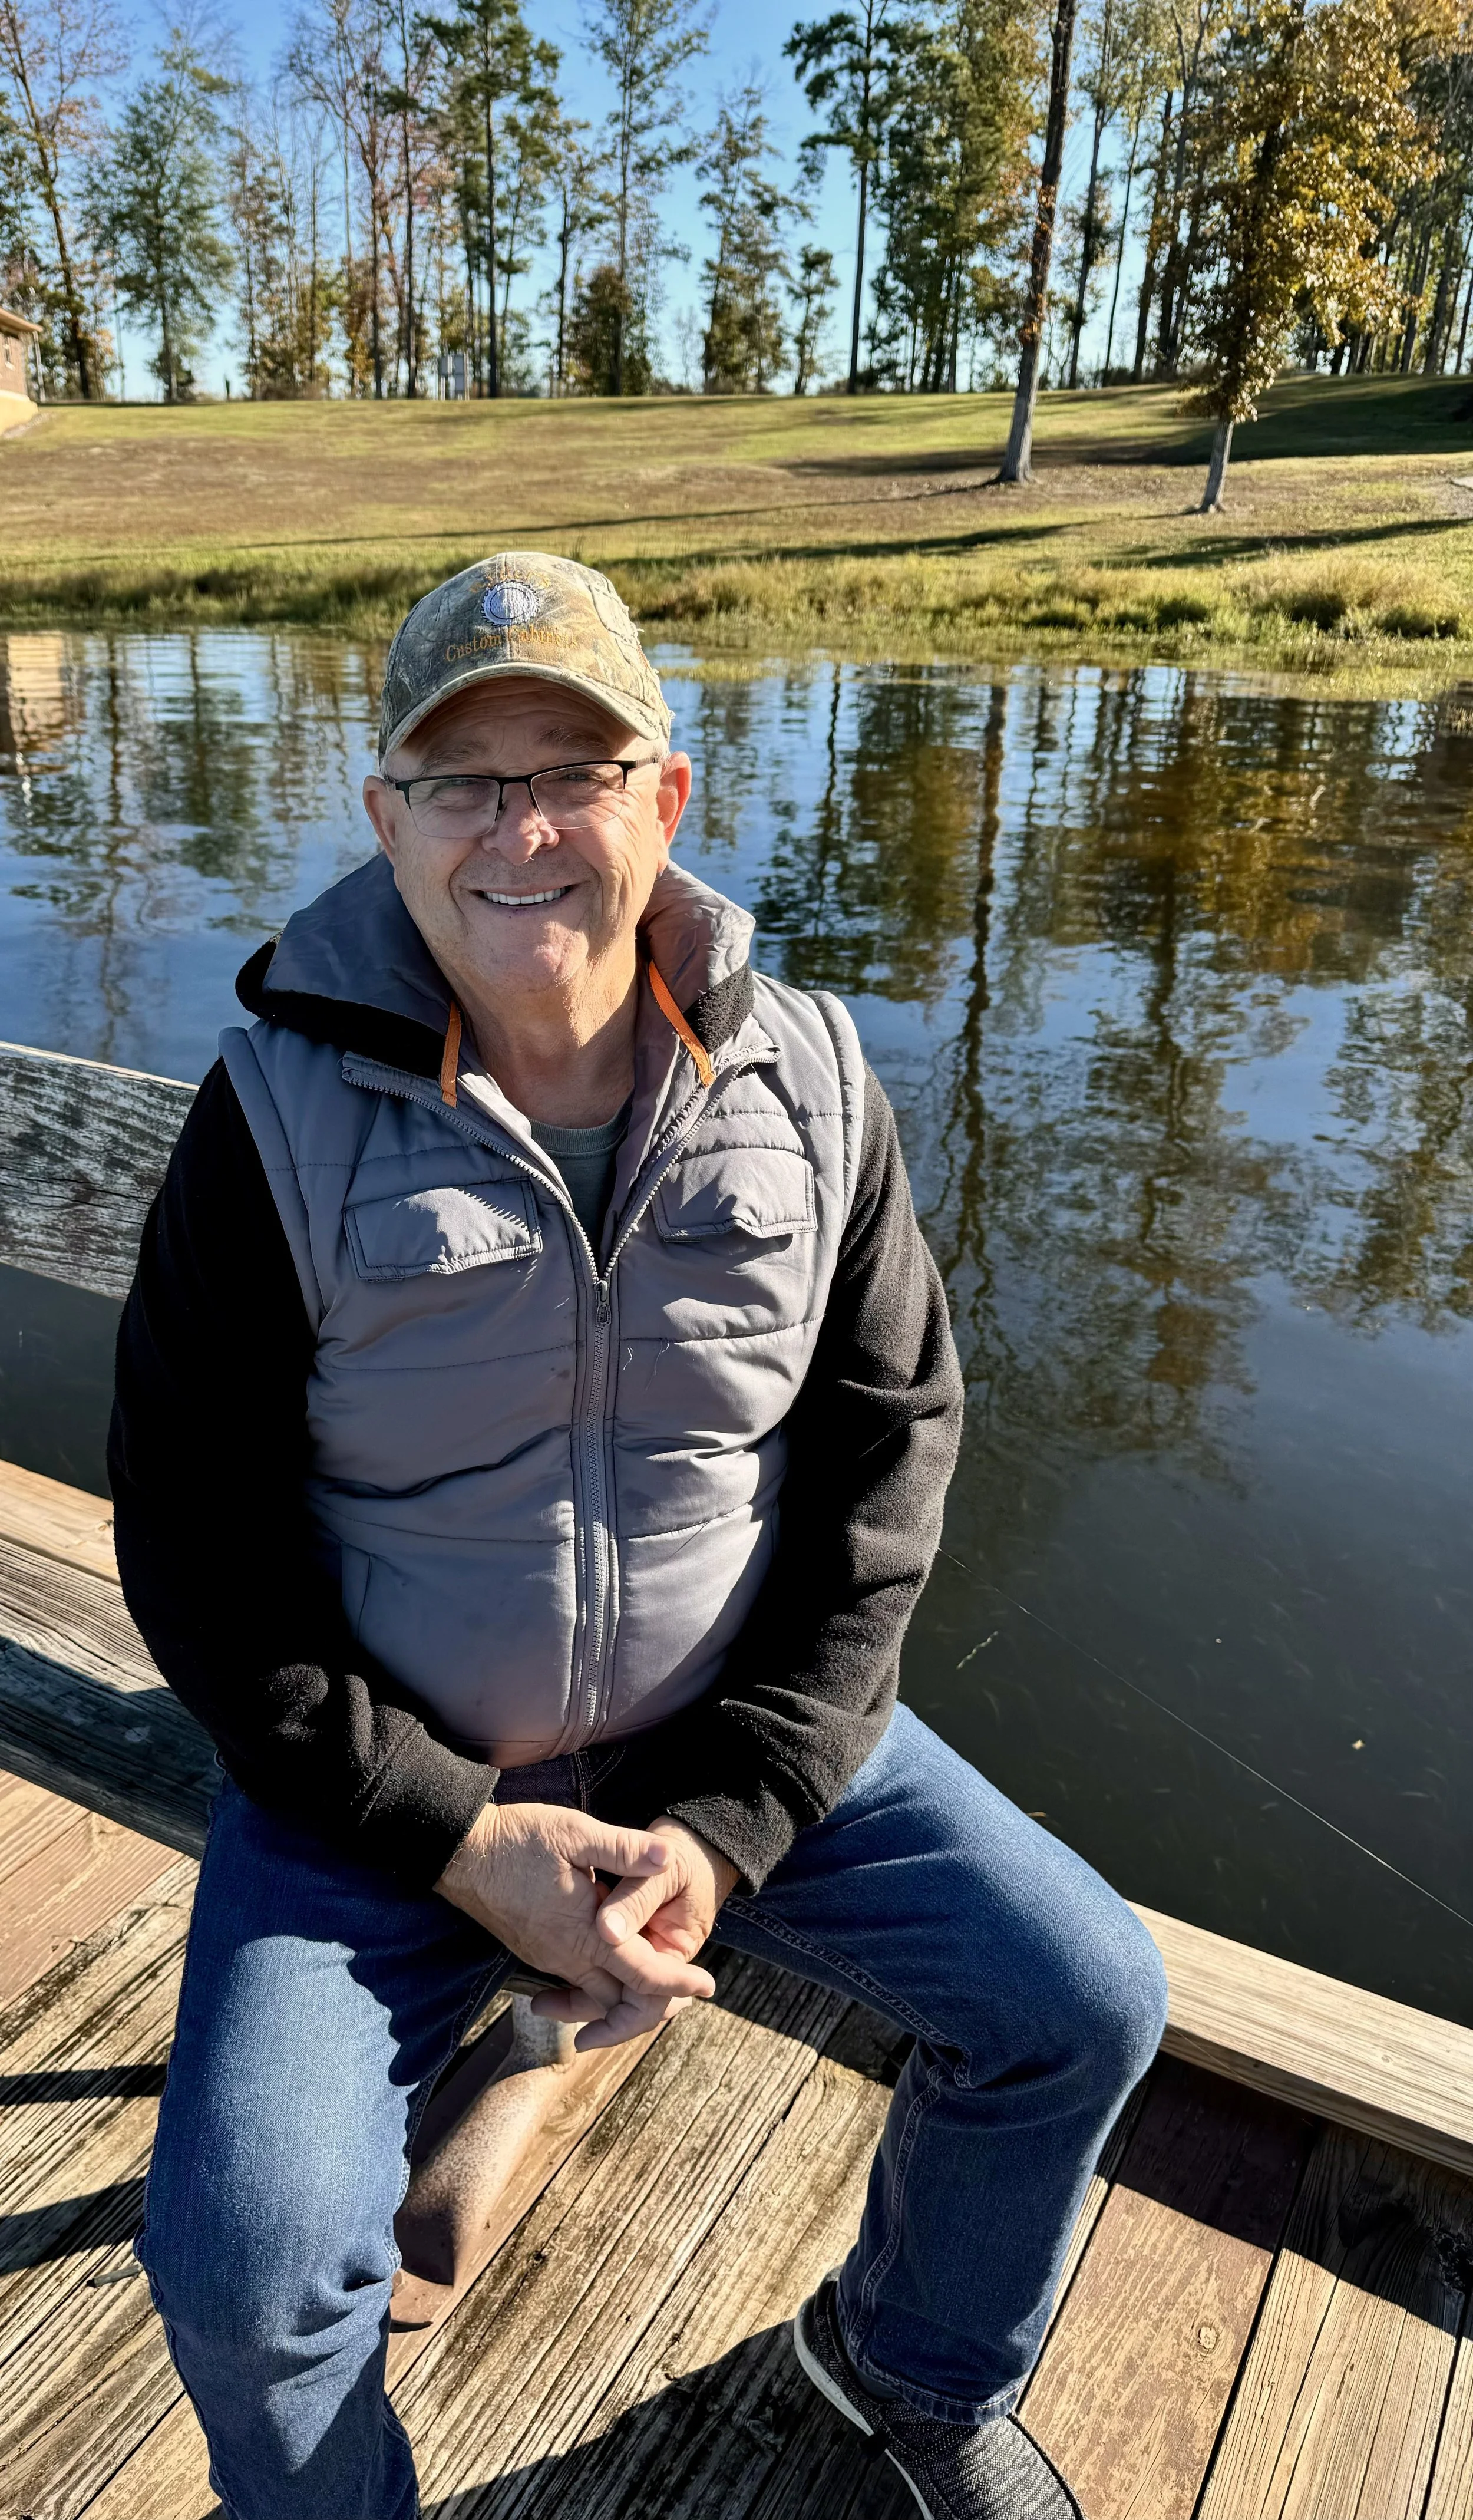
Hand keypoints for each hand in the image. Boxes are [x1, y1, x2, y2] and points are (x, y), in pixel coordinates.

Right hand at [435, 1801, 715, 2049]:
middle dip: (657, 2003)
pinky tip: (616, 1965)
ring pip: (597, 1997)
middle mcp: (567, 1957)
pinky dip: (603, 1987)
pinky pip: (577, 1984)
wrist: (460, 1852)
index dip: (678, 1983)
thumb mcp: (575, 1833)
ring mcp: (548, 1958)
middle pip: (621, 2003)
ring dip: (630, 1996)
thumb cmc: (518, 1840)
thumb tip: (666, 1857)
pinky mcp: (535, 1952)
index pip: (642, 1975)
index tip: (709, 1985)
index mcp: (584, 1934)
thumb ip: (624, 1848)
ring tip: (660, 1982)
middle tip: (688, 1989)